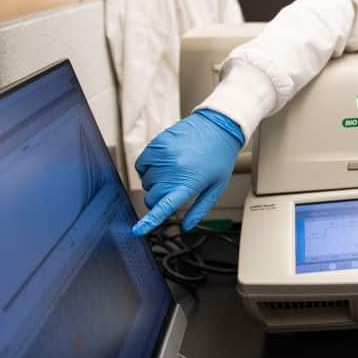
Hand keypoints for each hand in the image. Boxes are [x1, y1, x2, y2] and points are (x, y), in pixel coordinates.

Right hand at [131, 109, 243, 235]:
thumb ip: (200, 209)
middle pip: (151, 197)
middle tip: (173, 189)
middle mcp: (173, 170)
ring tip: (173, 172)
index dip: (149, 221)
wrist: (218, 126)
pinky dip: (148, 168)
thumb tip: (186, 226)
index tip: (137, 230)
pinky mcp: (156, 144)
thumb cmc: (219, 157)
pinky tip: (162, 164)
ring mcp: (163, 156)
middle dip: (159, 199)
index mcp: (188, 183)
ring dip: (155, 183)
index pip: (164, 206)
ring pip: (145, 182)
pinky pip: (141, 164)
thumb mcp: (216, 187)